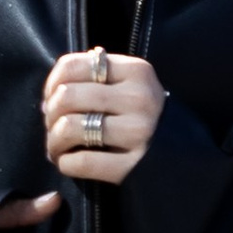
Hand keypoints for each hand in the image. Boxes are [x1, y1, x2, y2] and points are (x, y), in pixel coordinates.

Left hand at [43, 46, 165, 185]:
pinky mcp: (133, 166)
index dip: (51, 83)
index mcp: (136, 71)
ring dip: (53, 141)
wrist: (183, 155)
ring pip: (69, 128)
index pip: (73, 65)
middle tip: (53, 126)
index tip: (52, 98)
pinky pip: (80, 162)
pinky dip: (65, 163)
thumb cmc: (144, 116)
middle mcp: (139, 98)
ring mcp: (138, 132)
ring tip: (57, 147)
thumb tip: (50, 94)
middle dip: (49, 114)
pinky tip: (68, 162)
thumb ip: (97, 78)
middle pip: (67, 96)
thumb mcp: (130, 85)